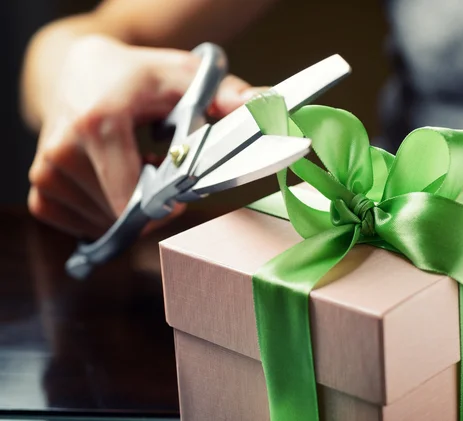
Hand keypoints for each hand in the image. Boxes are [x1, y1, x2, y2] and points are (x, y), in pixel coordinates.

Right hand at [28, 35, 262, 238]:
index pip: (134, 196)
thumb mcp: (184, 77)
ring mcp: (46, 171)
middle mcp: (63, 149)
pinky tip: (109, 182)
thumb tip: (266, 109)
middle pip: (123, 214)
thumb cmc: (138, 77)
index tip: (176, 195)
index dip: (163, 205)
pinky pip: (78, 223)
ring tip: (131, 168)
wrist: (82, 70)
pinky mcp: (40, 187)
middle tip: (153, 166)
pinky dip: (102, 213)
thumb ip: (227, 96)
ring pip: (104, 223)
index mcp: (99, 124)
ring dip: (127, 207)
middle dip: (149, 202)